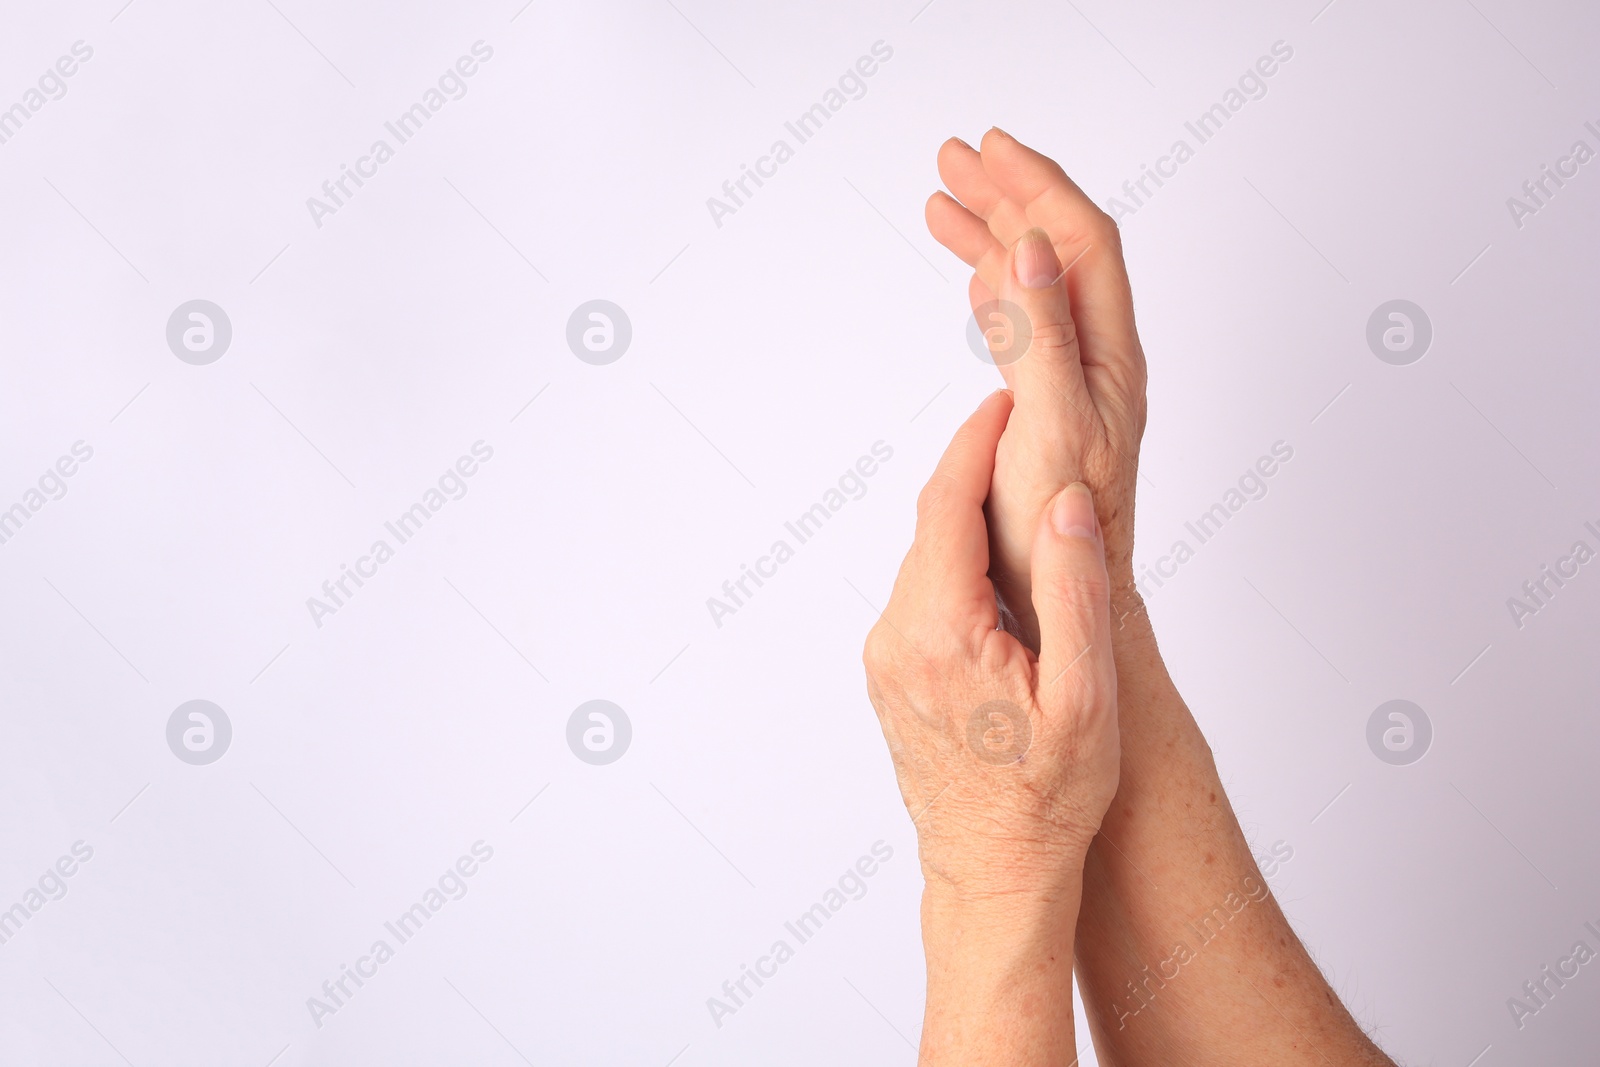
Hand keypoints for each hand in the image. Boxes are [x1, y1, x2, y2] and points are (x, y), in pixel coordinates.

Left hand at [862, 390, 1118, 899]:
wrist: (995, 873)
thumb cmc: (1048, 798)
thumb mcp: (1085, 694)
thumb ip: (1073, 588)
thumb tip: (1062, 501)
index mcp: (940, 632)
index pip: (947, 504)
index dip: (976, 441)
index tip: (1005, 397)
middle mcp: (896, 638)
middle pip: (932, 526)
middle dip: (974, 469)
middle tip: (1023, 423)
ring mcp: (886, 659)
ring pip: (927, 560)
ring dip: (966, 519)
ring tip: (1024, 488)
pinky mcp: (890, 675)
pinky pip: (922, 595)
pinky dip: (957, 564)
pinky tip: (1002, 568)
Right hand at [926, 129, 1147, 647]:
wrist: (1065, 603)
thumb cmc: (1057, 533)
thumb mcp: (1050, 426)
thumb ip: (1041, 334)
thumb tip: (1034, 247)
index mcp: (1103, 355)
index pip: (1081, 241)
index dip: (1039, 186)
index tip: (990, 149)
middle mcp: (1095, 359)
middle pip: (1058, 250)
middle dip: (1009, 195)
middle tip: (955, 159)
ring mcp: (1072, 381)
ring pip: (1035, 285)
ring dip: (994, 235)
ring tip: (943, 202)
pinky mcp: (1047, 408)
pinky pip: (1020, 325)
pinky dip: (991, 288)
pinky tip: (971, 278)